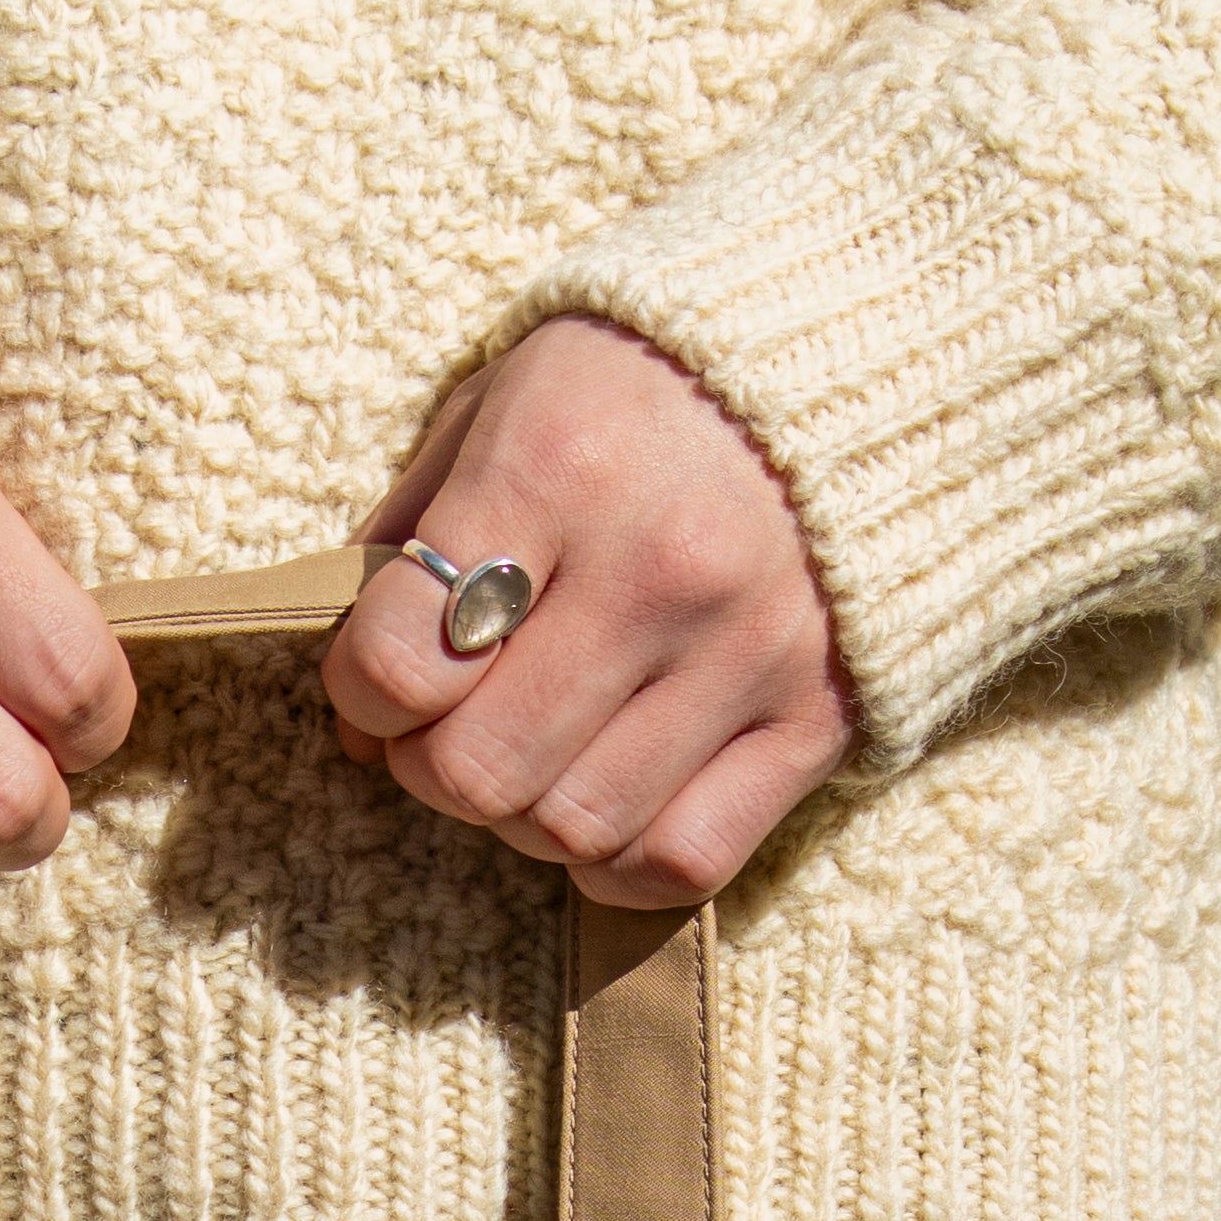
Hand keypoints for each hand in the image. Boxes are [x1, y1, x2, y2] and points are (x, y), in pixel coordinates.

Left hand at [321, 316, 852, 904]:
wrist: (861, 357)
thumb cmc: (643, 382)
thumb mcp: (507, 398)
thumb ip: (416, 536)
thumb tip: (359, 709)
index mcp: (558, 467)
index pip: (401, 661)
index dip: (361, 694)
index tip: (380, 675)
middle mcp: (657, 569)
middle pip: (479, 771)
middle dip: (430, 768)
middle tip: (449, 724)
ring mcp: (747, 652)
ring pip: (573, 828)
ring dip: (520, 818)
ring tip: (533, 751)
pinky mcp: (816, 717)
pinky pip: (684, 860)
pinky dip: (618, 862)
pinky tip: (605, 805)